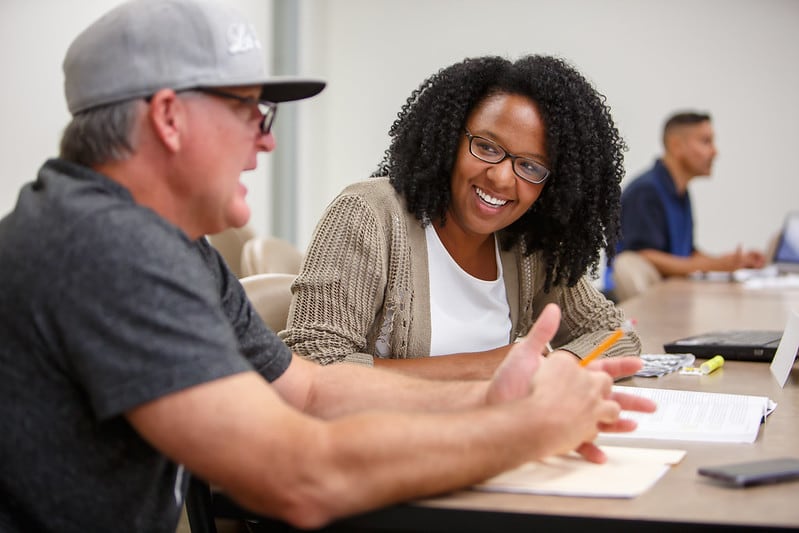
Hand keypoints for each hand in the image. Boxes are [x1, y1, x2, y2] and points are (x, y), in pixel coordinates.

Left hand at [486, 303, 656, 462]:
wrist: (493, 407)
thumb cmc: (507, 382)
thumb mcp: (525, 353)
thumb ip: (541, 331)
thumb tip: (551, 308)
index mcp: (567, 375)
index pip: (599, 369)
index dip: (620, 365)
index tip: (639, 362)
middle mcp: (570, 396)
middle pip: (607, 397)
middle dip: (631, 400)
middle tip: (652, 404)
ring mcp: (566, 415)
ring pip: (599, 421)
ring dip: (617, 425)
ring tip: (634, 427)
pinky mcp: (558, 433)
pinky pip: (579, 442)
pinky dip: (591, 448)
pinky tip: (601, 455)